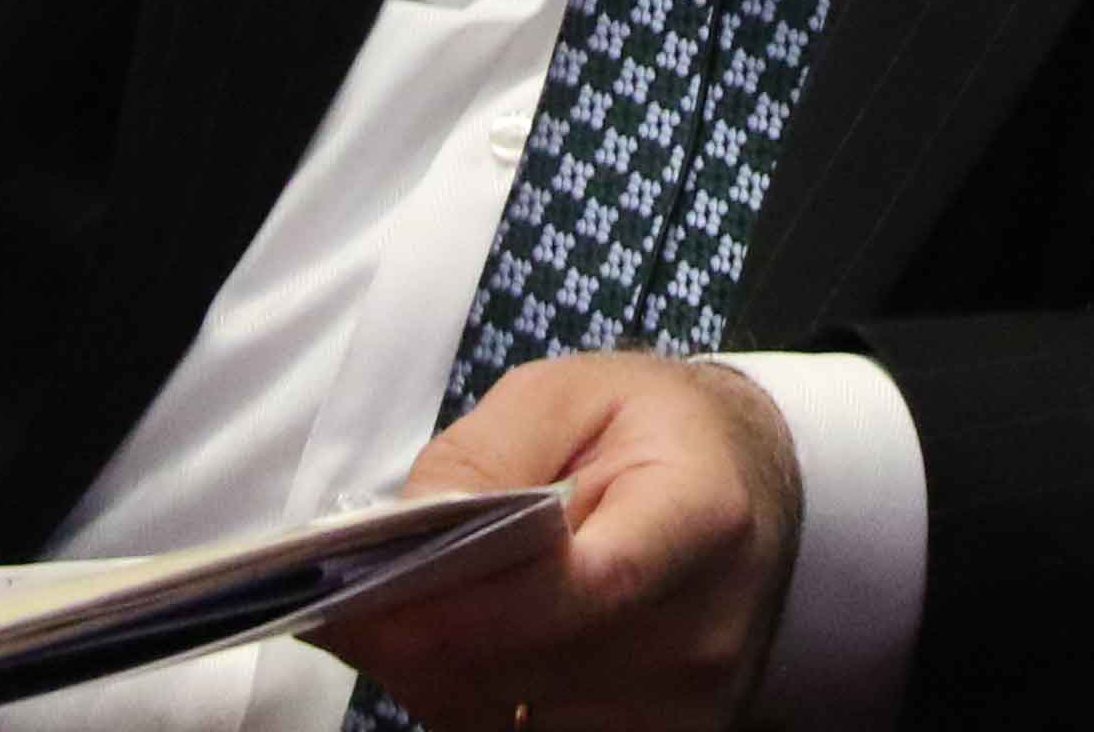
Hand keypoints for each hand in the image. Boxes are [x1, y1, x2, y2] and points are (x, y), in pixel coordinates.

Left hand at [314, 353, 803, 731]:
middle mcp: (705, 625)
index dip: (475, 607)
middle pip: (538, 668)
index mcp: (699, 513)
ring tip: (397, 622)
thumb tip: (400, 538)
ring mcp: (690, 701)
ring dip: (443, 681)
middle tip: (344, 610)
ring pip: (524, 723)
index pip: (582, 587)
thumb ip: (482, 458)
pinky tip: (450, 656)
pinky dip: (478, 706)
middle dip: (426, 645)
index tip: (378, 603)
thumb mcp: (563, 395)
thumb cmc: (649, 429)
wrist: (749, 486)